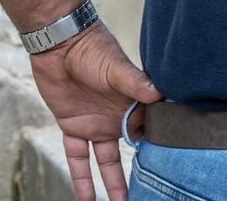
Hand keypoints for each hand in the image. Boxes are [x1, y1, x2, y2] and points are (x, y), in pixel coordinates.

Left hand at [27, 21, 162, 200]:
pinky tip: (86, 199)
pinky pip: (78, 157)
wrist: (57, 41)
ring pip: (106, 163)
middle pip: (131, 152)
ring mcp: (95, 124)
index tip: (170, 171)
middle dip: (140, 174)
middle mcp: (117, 118)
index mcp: (133, 103)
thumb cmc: (91, 47)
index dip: (159, 151)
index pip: (150, 132)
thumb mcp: (115, 66)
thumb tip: (158, 94)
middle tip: (148, 195)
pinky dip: (81, 178)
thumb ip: (134, 82)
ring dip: (112, 185)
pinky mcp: (73, 126)